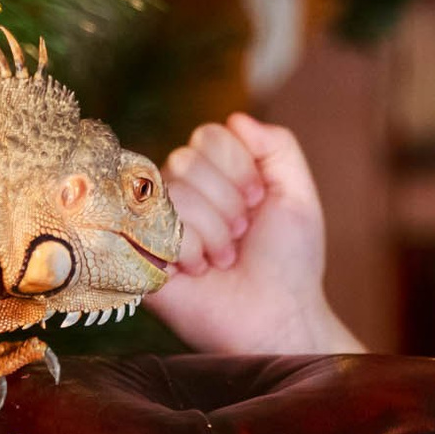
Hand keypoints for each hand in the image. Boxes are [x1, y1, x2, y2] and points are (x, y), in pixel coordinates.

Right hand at [146, 113, 357, 355]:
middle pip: (186, 159)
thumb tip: (236, 117)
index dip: (239, 167)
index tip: (258, 203)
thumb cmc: (289, 262)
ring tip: (223, 259)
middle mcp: (180, 194)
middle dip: (228, 203)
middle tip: (241, 237)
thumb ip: (277, 146)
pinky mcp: (137, 256)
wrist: (279, 316)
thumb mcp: (297, 194)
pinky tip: (198, 271)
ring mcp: (154, 224)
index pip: (208, 134)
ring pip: (172, 191)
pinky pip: (152, 225)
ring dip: (213, 231)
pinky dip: (189, 250)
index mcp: (214, 175)